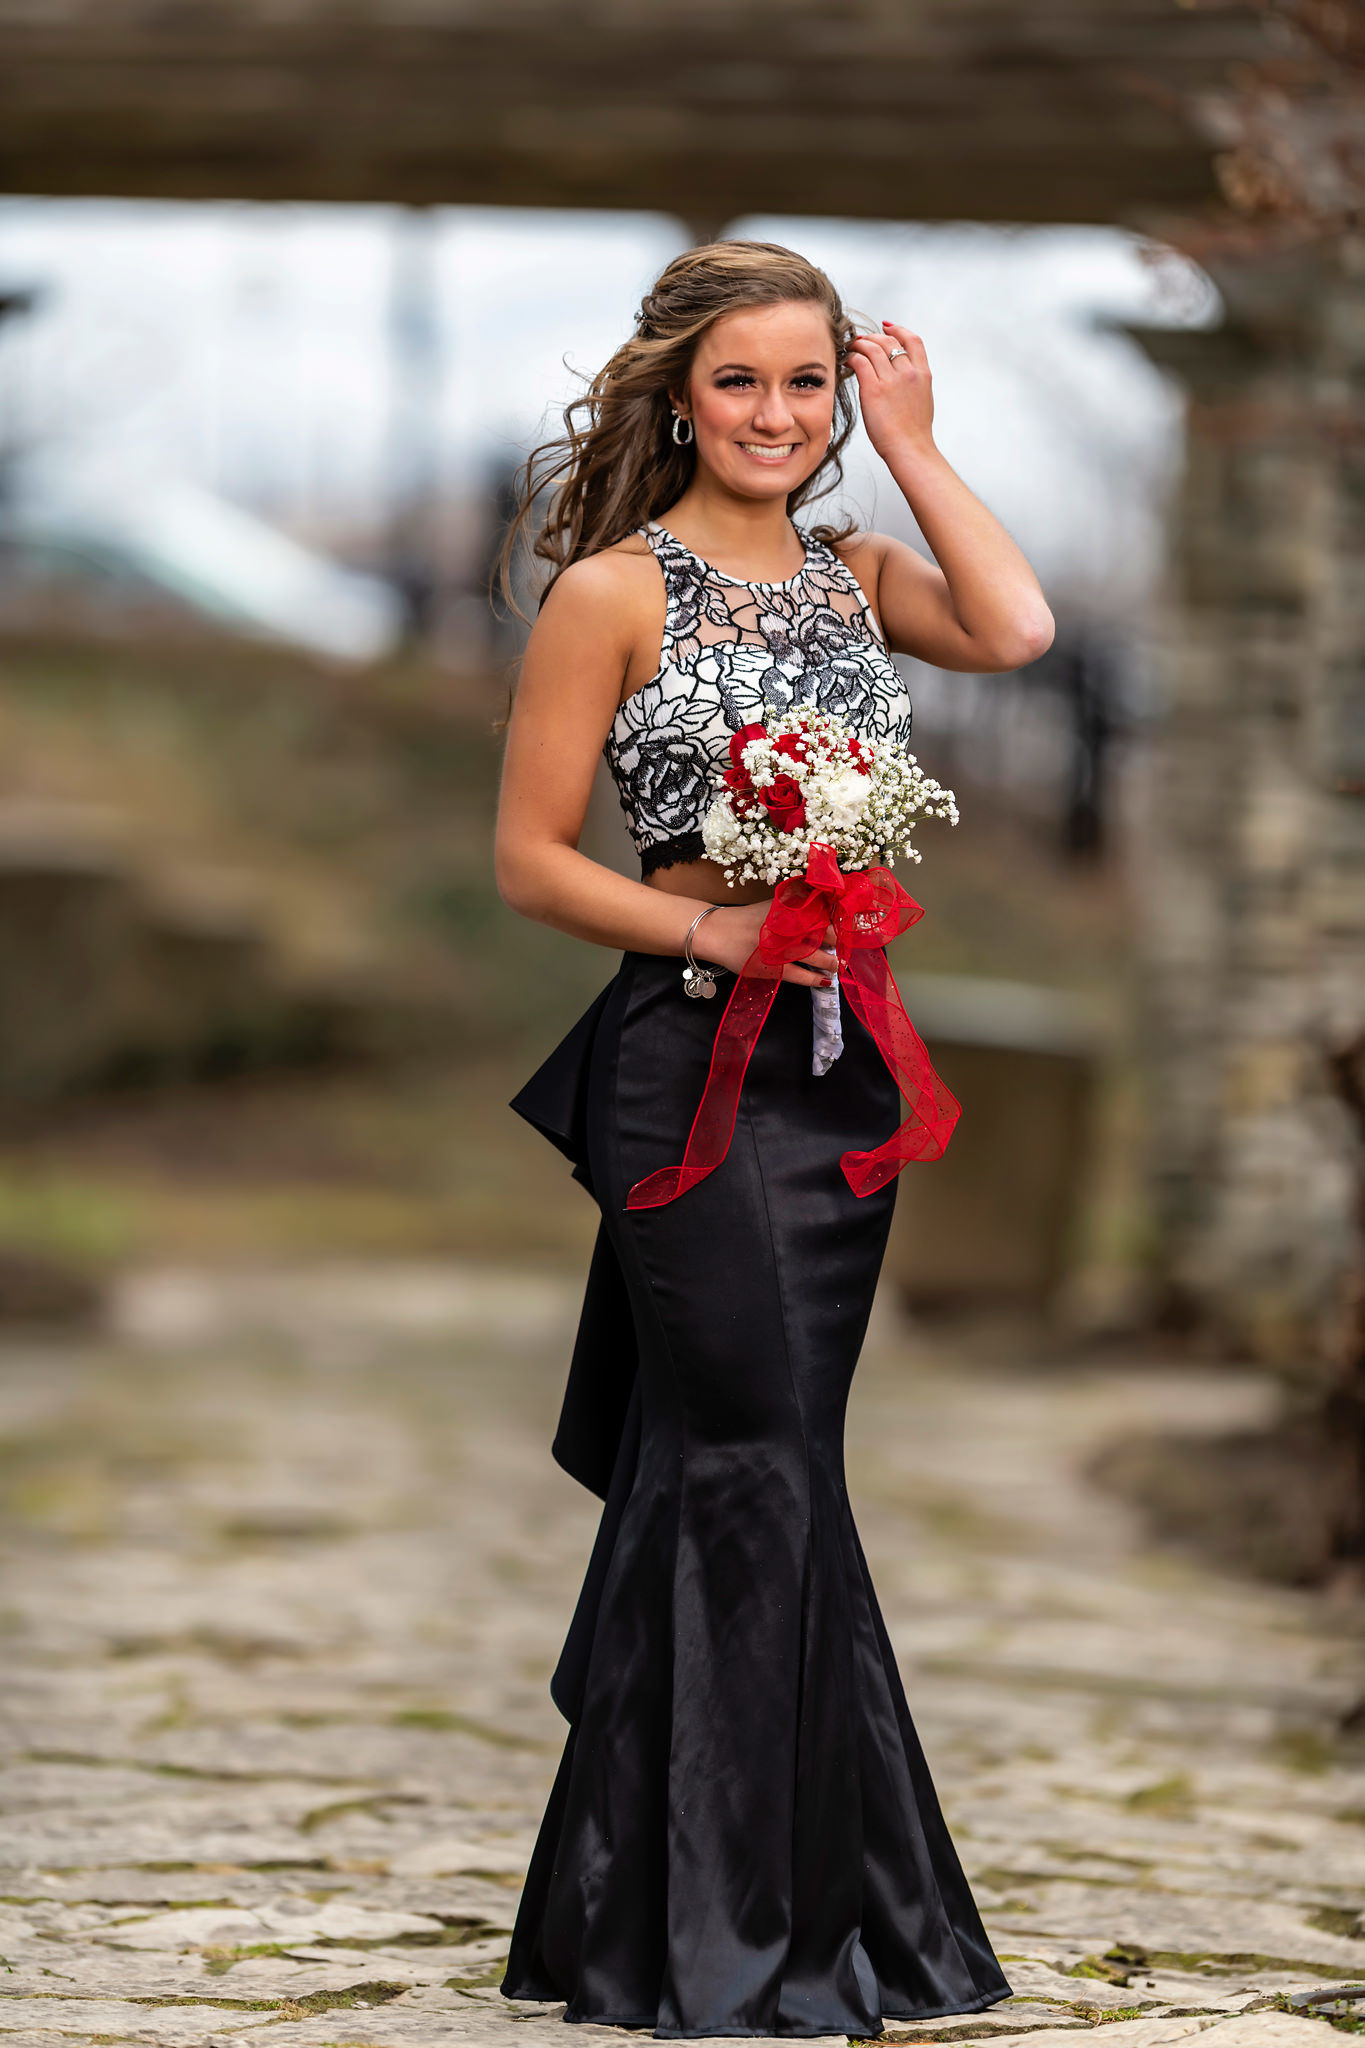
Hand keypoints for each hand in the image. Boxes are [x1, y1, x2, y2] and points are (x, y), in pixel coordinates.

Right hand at [695, 901, 835, 988]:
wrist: (716, 932)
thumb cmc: (745, 919)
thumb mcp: (771, 906)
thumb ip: (794, 906)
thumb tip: (822, 910)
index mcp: (785, 909)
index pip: (820, 914)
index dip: (836, 924)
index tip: (845, 929)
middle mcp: (783, 927)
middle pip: (821, 933)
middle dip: (836, 943)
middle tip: (844, 949)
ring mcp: (778, 947)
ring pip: (813, 955)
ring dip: (830, 962)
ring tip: (837, 965)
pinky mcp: (770, 967)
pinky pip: (798, 975)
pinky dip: (814, 979)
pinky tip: (824, 981)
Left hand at [846, 320, 933, 464]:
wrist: (910, 448)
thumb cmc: (914, 432)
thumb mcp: (924, 399)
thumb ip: (914, 383)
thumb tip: (902, 377)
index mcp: (923, 374)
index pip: (913, 340)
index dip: (898, 329)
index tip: (886, 327)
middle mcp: (908, 372)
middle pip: (888, 341)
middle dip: (872, 336)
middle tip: (861, 340)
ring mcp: (891, 380)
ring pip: (872, 347)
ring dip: (859, 344)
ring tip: (850, 348)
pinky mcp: (874, 389)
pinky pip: (860, 362)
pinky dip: (852, 357)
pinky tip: (848, 361)